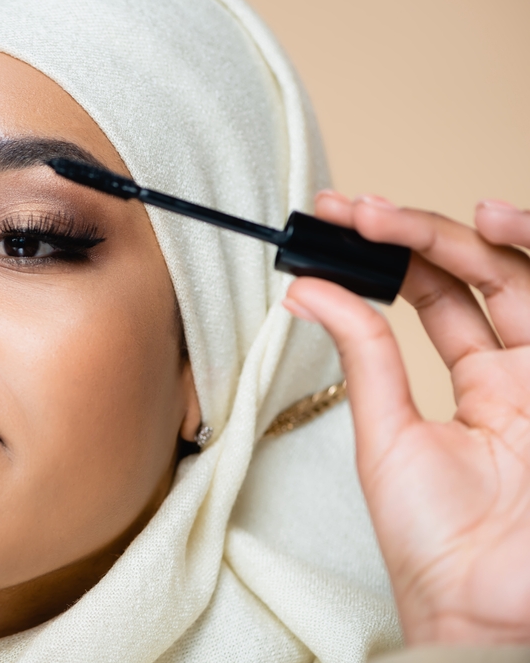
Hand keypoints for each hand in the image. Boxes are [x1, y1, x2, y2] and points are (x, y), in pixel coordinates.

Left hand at [283, 193, 529, 645]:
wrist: (479, 606)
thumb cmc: (434, 540)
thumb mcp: (385, 432)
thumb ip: (363, 354)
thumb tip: (307, 287)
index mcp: (478, 384)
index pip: (437, 291)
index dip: (391, 249)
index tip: (335, 217)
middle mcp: (522, 371)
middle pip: (482, 272)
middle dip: (421, 230)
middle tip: (359, 209)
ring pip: (528, 277)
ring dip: (491, 232)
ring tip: (428, 213)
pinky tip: (499, 227)